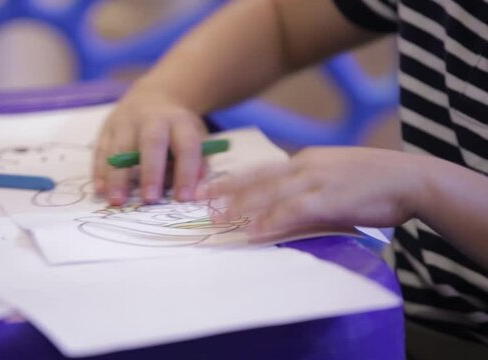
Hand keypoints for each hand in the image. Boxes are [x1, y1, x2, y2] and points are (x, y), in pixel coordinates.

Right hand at [93, 90, 207, 205]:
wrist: (153, 97)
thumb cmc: (178, 130)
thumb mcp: (197, 138)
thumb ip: (198, 164)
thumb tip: (196, 192)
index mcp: (179, 122)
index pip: (186, 146)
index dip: (186, 172)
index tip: (184, 199)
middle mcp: (152, 118)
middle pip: (151, 143)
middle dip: (151, 172)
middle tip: (150, 199)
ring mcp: (126, 121)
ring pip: (121, 148)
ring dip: (118, 177)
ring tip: (117, 201)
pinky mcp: (107, 127)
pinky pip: (102, 150)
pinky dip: (100, 171)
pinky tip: (101, 190)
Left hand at [197, 147, 425, 234]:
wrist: (411, 179)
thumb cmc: (375, 181)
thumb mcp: (335, 177)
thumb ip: (309, 190)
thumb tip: (285, 207)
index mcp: (307, 160)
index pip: (263, 169)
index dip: (235, 179)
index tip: (211, 187)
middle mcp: (306, 166)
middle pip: (258, 179)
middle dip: (228, 191)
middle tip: (201, 202)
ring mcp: (317, 180)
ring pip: (270, 193)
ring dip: (241, 207)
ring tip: (218, 219)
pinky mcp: (330, 199)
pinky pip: (293, 211)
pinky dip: (271, 221)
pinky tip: (254, 231)